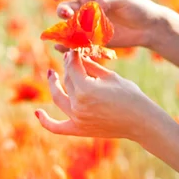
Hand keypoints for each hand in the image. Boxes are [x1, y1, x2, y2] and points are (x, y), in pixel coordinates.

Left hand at [35, 50, 158, 141]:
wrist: (140, 121)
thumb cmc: (130, 95)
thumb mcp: (110, 76)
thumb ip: (91, 66)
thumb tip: (79, 55)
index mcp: (86, 88)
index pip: (72, 67)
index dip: (72, 56)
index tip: (74, 48)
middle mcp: (78, 104)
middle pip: (67, 80)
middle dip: (68, 66)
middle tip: (70, 58)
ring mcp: (76, 118)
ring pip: (59, 97)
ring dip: (54, 84)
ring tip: (52, 74)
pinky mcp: (79, 130)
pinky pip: (56, 127)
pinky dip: (45, 121)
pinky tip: (37, 113)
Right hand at [51, 0, 165, 53]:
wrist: (148, 27)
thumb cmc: (137, 7)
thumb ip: (106, 0)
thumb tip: (92, 7)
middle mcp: (86, 9)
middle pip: (65, 9)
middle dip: (63, 11)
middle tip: (68, 15)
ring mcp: (88, 26)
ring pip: (69, 28)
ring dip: (64, 30)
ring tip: (67, 35)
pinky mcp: (94, 41)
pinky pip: (77, 43)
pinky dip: (68, 46)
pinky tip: (62, 48)